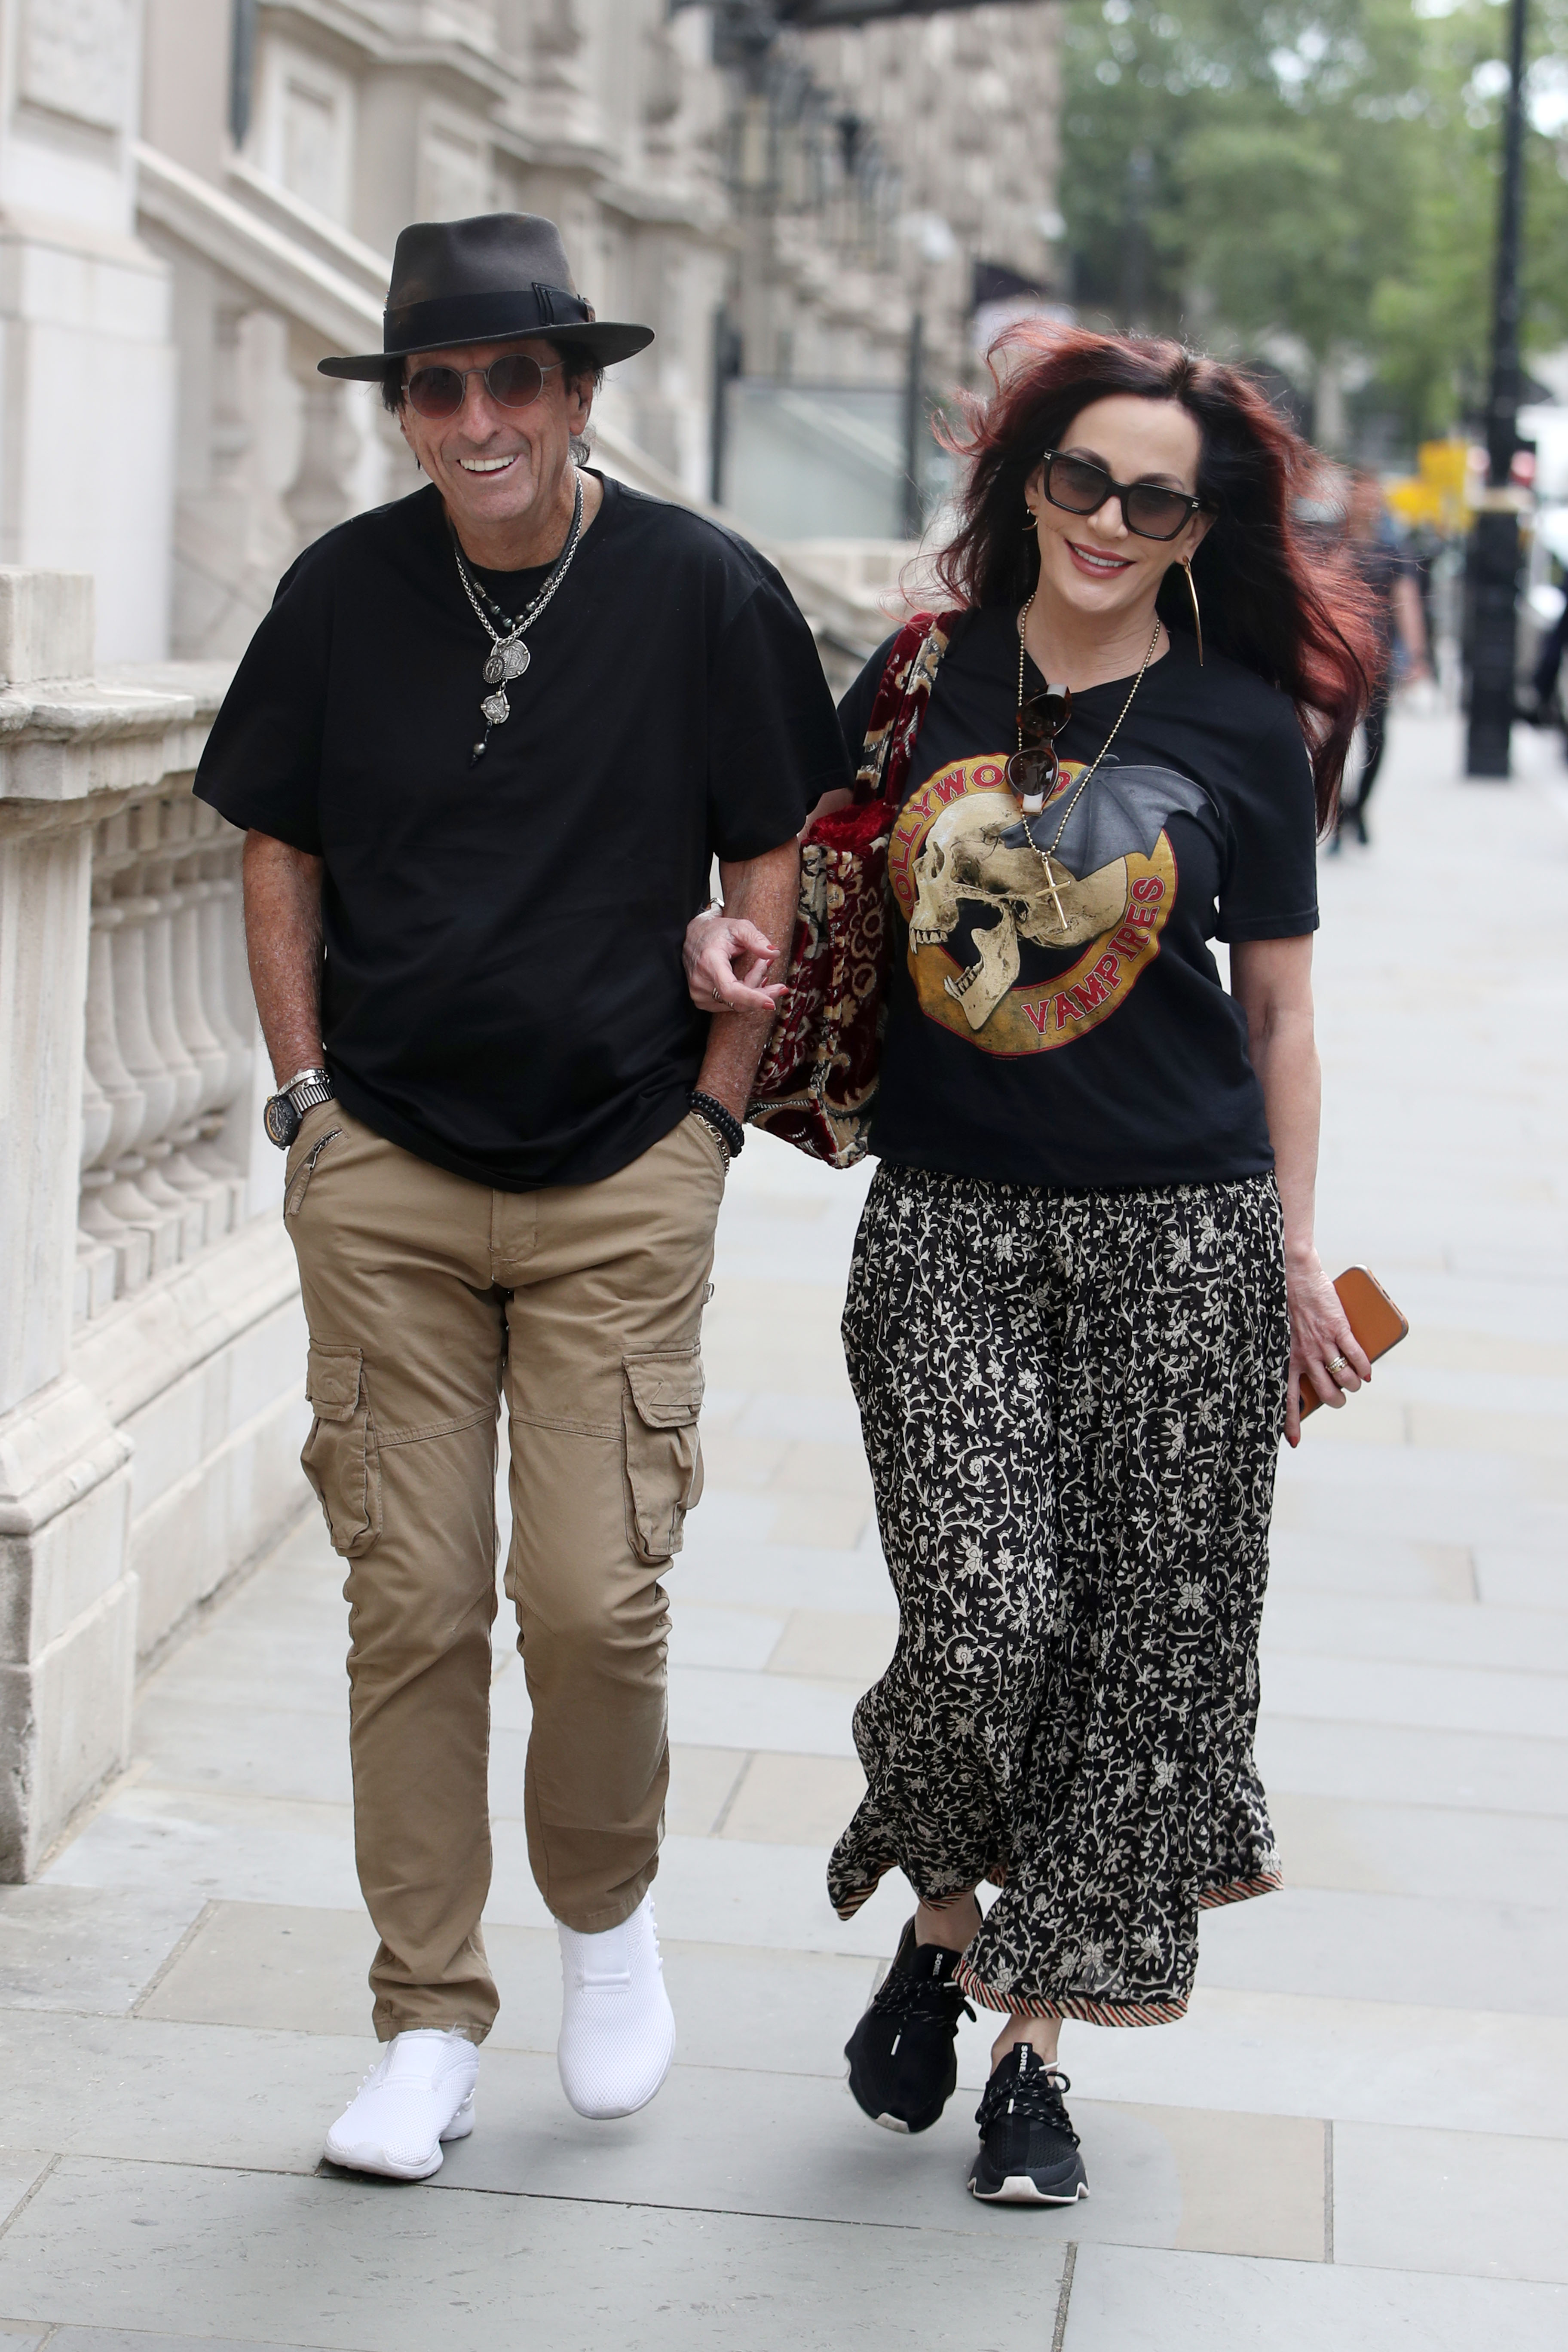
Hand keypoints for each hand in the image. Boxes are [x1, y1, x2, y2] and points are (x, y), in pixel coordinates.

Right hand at [683, 906, 786, 1015]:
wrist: (694, 936)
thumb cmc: (717, 931)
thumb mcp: (739, 927)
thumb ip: (756, 939)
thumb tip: (774, 953)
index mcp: (709, 962)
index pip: (730, 989)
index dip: (751, 999)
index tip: (771, 1004)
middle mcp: (700, 982)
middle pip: (739, 998)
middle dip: (761, 987)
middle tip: (769, 965)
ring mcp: (699, 994)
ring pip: (737, 1003)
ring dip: (753, 988)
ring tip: (757, 966)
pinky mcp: (701, 1001)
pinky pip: (730, 1004)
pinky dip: (743, 995)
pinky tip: (747, 978)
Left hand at [1284, 1253, 1372, 1447]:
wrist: (1292, 1272)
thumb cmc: (1285, 1301)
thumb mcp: (1282, 1332)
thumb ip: (1293, 1351)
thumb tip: (1311, 1368)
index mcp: (1286, 1358)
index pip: (1286, 1398)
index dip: (1292, 1423)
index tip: (1294, 1443)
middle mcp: (1304, 1355)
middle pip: (1325, 1393)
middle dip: (1336, 1400)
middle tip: (1339, 1395)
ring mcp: (1322, 1343)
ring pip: (1343, 1379)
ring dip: (1352, 1385)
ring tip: (1355, 1382)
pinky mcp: (1339, 1329)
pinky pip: (1356, 1357)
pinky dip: (1365, 1369)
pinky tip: (1367, 1373)